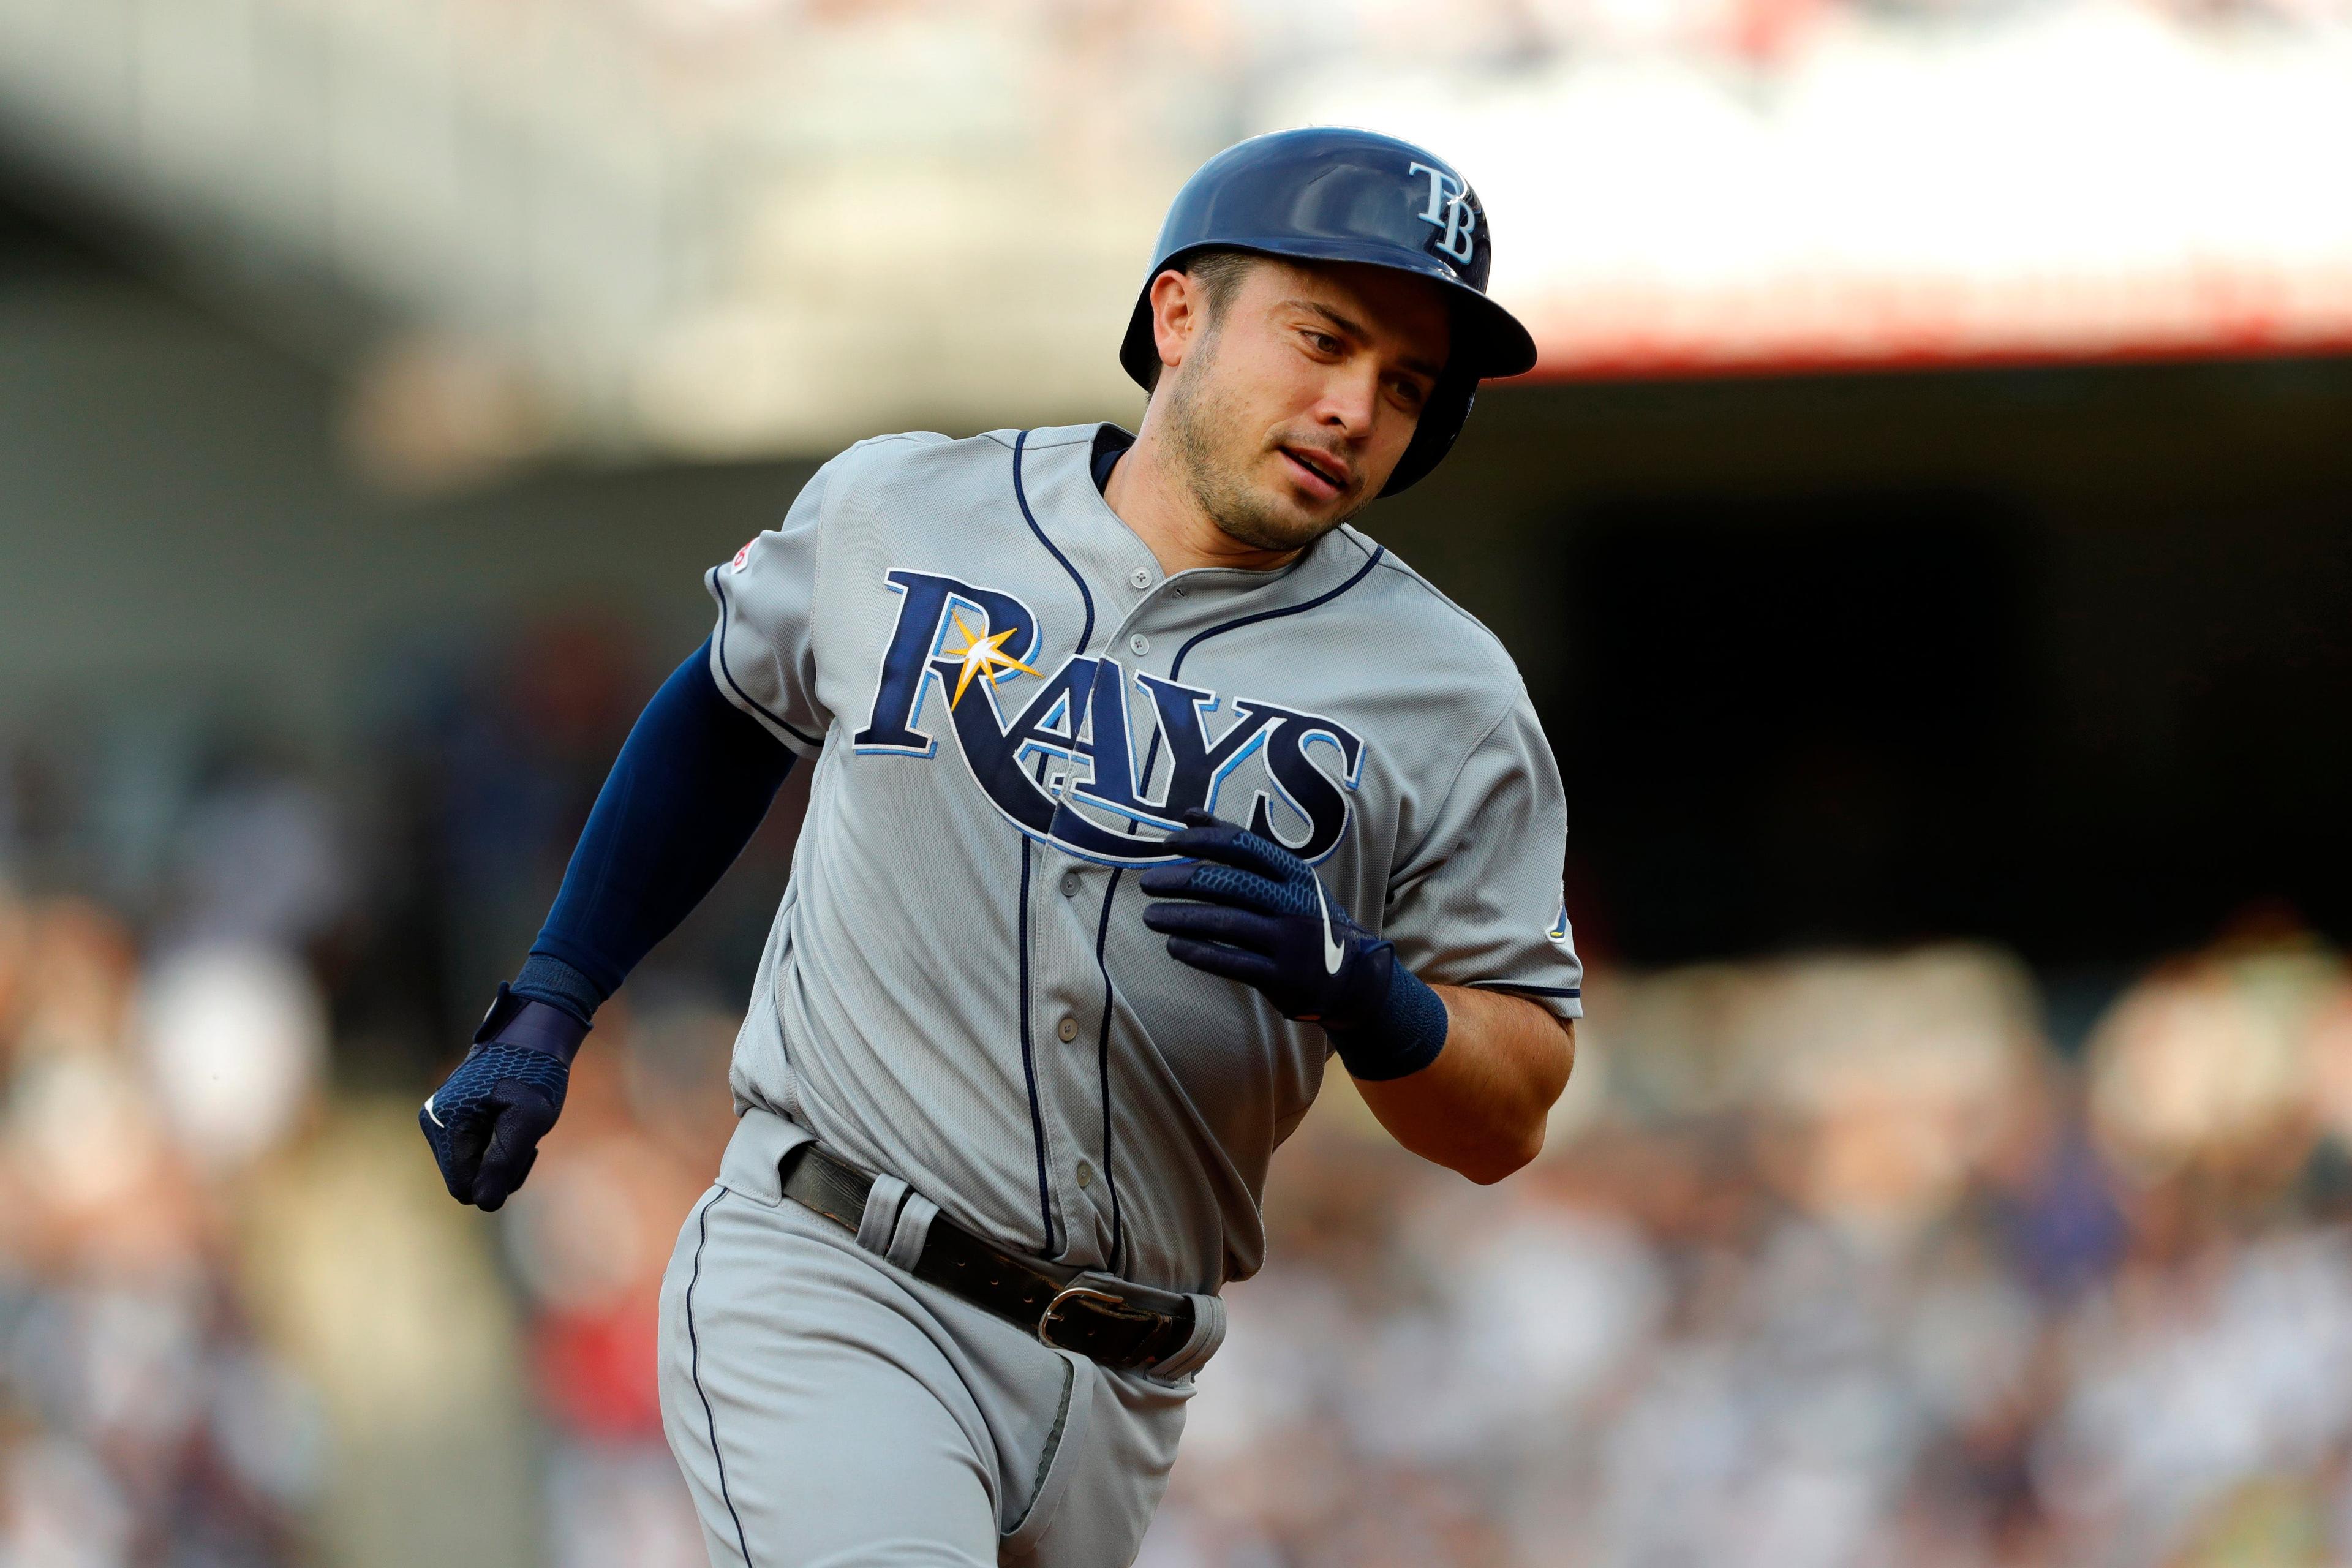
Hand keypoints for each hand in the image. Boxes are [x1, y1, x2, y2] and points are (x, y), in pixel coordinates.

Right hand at [418, 985, 584, 1209]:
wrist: (532, 1035)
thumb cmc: (534, 1072)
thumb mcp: (528, 1118)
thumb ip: (505, 1161)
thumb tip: (484, 1204)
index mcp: (446, 1124)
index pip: (463, 1187)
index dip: (497, 1181)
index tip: (524, 1152)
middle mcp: (434, 1123)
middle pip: (467, 1179)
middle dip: (500, 1168)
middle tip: (526, 1139)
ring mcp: (441, 1119)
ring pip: (471, 1166)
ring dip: (501, 1156)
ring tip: (519, 1125)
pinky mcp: (452, 1117)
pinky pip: (472, 1151)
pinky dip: (496, 1144)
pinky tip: (510, 1121)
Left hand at [1138, 809, 1448, 1079]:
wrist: (1354, 977)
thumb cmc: (1306, 918)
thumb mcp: (1287, 878)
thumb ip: (1241, 848)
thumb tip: (1189, 814)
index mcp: (1295, 874)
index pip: (1244, 847)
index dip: (1203, 841)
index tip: (1168, 842)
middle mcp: (1295, 904)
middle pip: (1230, 884)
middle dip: (1183, 881)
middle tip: (1147, 883)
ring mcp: (1290, 942)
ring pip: (1227, 924)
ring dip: (1182, 918)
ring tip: (1150, 916)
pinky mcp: (1282, 978)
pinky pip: (1233, 962)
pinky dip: (1200, 953)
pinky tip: (1174, 946)